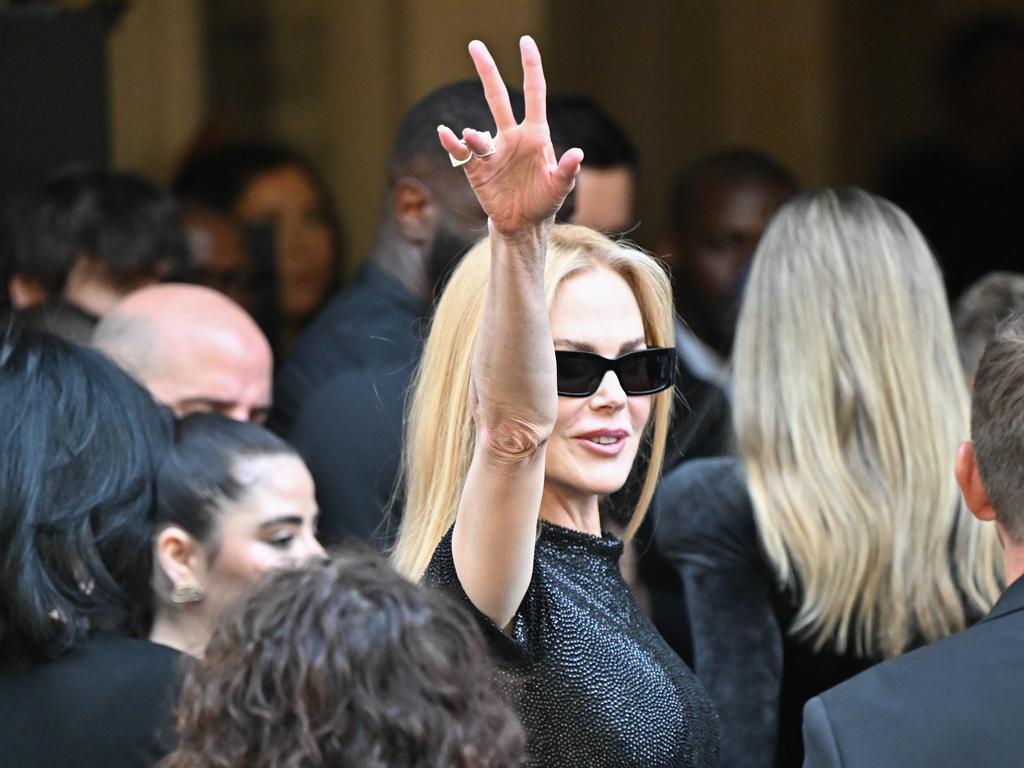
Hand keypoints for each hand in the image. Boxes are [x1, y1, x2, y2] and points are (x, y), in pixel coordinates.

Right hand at [437, 36, 583, 237]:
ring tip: (472, 139)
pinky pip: (461, 152)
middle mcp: (511, 137)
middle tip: (475, 45)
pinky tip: (446, 135)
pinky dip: (452, 143)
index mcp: (535, 135)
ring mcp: (492, 151)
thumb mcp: (560, 187)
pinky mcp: (476, 169)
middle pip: (498, 97)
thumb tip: (577, 154)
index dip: (531, 67)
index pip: (533, 93)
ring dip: (474, 135)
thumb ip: (567, 171)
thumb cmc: (545, 201)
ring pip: (479, 132)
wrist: (523, 224)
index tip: (525, 42)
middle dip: (488, 70)